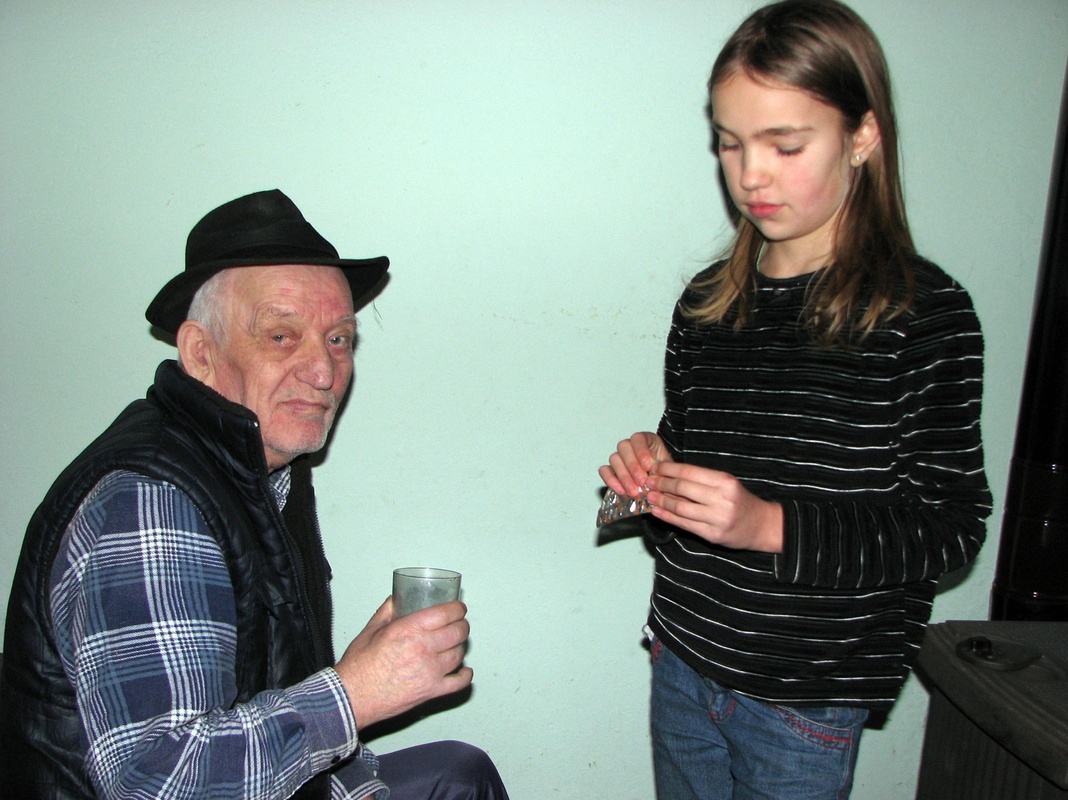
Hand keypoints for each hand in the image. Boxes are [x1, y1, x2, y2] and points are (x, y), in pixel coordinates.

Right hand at [334, 598, 472, 728]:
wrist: (352, 697)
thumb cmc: (358, 666)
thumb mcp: (370, 631)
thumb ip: (386, 612)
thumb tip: (396, 600)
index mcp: (408, 629)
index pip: (445, 613)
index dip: (457, 609)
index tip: (458, 609)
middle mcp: (423, 648)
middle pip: (458, 632)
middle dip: (462, 625)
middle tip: (459, 625)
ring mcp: (430, 671)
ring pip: (459, 654)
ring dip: (460, 647)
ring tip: (455, 645)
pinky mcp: (431, 691)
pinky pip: (459, 682)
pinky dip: (465, 675)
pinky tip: (464, 671)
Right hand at [598, 432, 673, 497]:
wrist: (661, 485)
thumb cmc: (665, 474)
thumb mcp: (669, 470)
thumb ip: (663, 471)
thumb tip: (655, 476)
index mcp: (646, 440)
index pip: (638, 438)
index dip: (641, 451)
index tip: (648, 466)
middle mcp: (630, 446)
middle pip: (623, 447)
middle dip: (633, 466)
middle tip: (642, 482)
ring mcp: (619, 457)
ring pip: (614, 459)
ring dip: (624, 476)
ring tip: (634, 491)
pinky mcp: (611, 470)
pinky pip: (605, 471)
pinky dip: (611, 480)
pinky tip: (621, 490)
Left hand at [645, 461, 783, 552]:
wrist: (761, 525)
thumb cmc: (739, 500)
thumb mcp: (725, 483)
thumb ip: (700, 480)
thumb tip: (668, 475)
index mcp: (725, 481)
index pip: (689, 472)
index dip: (669, 469)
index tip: (655, 467)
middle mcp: (722, 499)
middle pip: (683, 489)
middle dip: (662, 484)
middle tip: (649, 481)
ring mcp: (717, 519)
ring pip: (681, 508)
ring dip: (661, 501)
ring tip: (650, 496)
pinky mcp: (712, 535)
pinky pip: (684, 524)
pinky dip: (667, 517)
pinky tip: (657, 511)